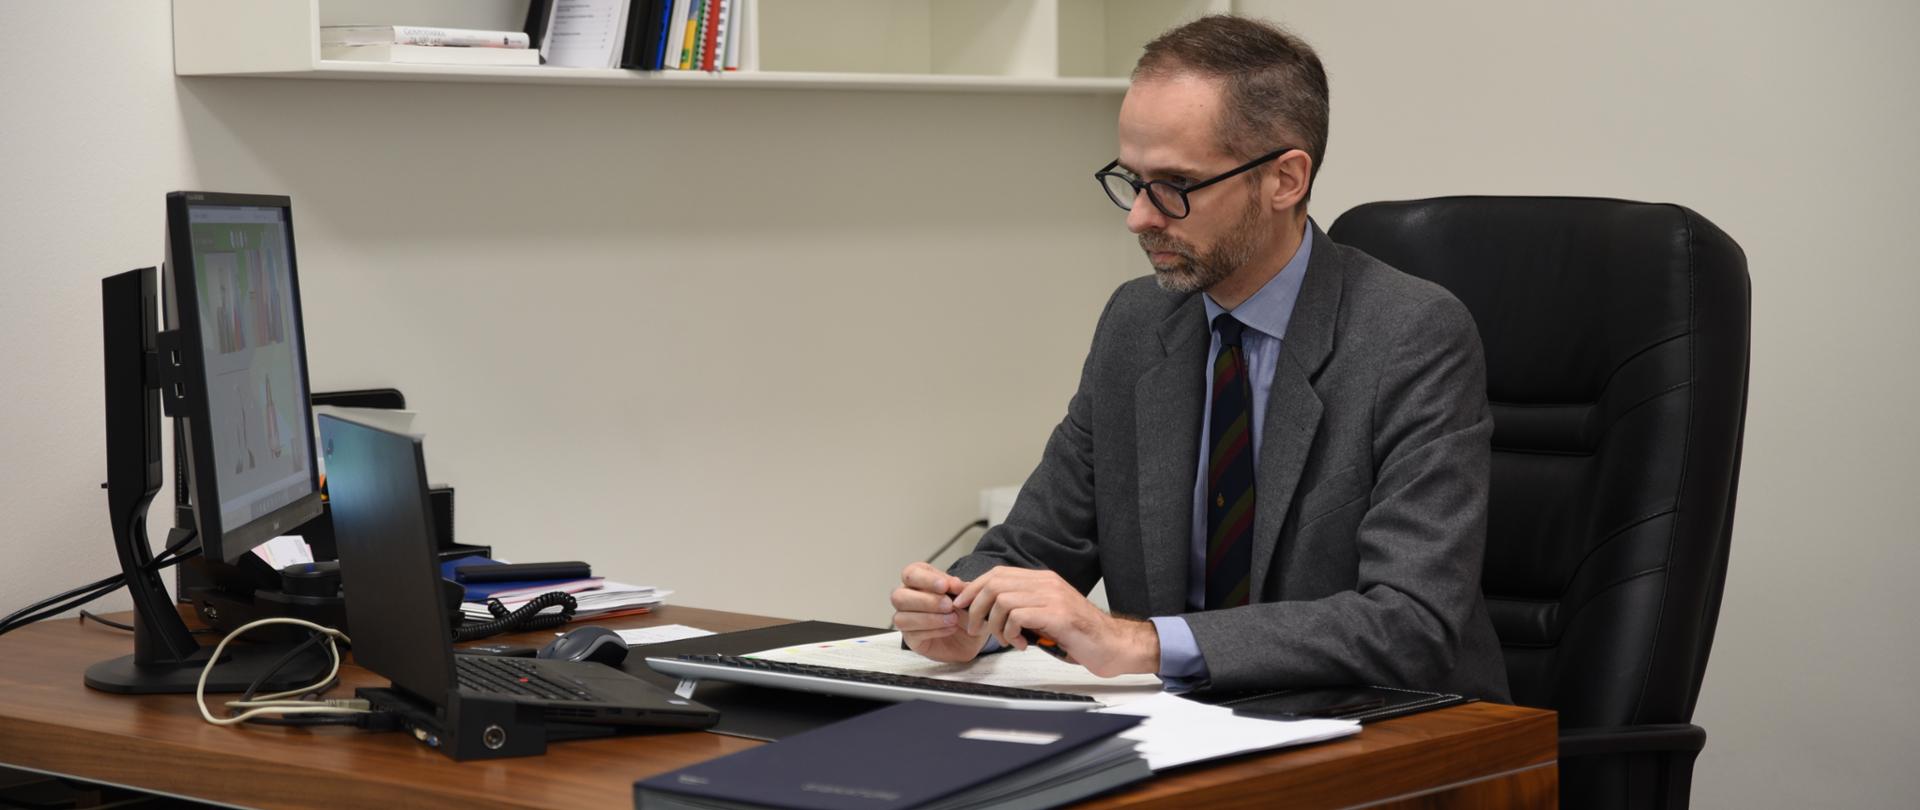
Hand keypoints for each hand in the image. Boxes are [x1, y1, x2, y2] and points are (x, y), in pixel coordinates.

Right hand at [891, 562, 990, 662]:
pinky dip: (934, 631)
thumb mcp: (968, 596)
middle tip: (949, 605)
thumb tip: (954, 584)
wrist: (972, 636)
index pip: (911, 573)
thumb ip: (961, 588)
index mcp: (919, 580)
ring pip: (901, 618)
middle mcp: (907, 598)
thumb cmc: (964, 611)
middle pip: (899, 596)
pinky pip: (913, 635)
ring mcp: (906, 619)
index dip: (926, 579)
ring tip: (953, 619)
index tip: (945, 585)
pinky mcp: (911, 638)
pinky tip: (950, 629)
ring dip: (930, 618)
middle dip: (926, 601)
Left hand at [952, 566, 1158, 677]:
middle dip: (976, 608)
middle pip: (994, 583)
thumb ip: (1022, 609)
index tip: (961, 605)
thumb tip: (987, 610)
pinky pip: (1018, 616)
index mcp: (1043, 580)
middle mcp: (1047, 583)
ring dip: (994, 624)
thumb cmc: (1080, 635)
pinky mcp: (1058, 615)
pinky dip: (1010, 632)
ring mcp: (1054, 597)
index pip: (997, 574)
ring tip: (1006, 640)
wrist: (1113, 646)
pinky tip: (1020, 644)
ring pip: (1002, 599)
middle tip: (976, 629)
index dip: (974, 588)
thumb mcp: (1045, 617)